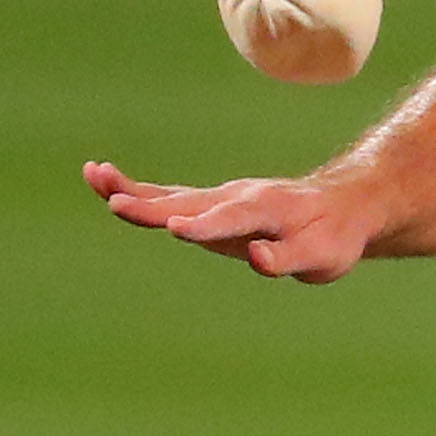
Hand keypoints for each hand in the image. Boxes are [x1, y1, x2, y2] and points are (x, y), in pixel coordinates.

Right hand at [83, 161, 375, 282]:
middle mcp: (237, 198)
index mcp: (265, 212)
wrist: (341, 206)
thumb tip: (257, 259)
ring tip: (94, 176)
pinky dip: (138, 190)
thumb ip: (287, 258)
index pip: (230, 221)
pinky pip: (169, 195)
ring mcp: (221, 197)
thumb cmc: (332, 237)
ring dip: (133, 189)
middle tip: (114, 202)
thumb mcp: (321, 257)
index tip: (176, 228)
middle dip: (152, 204)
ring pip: (171, 194)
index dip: (204, 226)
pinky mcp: (211, 203)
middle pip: (188, 202)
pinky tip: (104, 181)